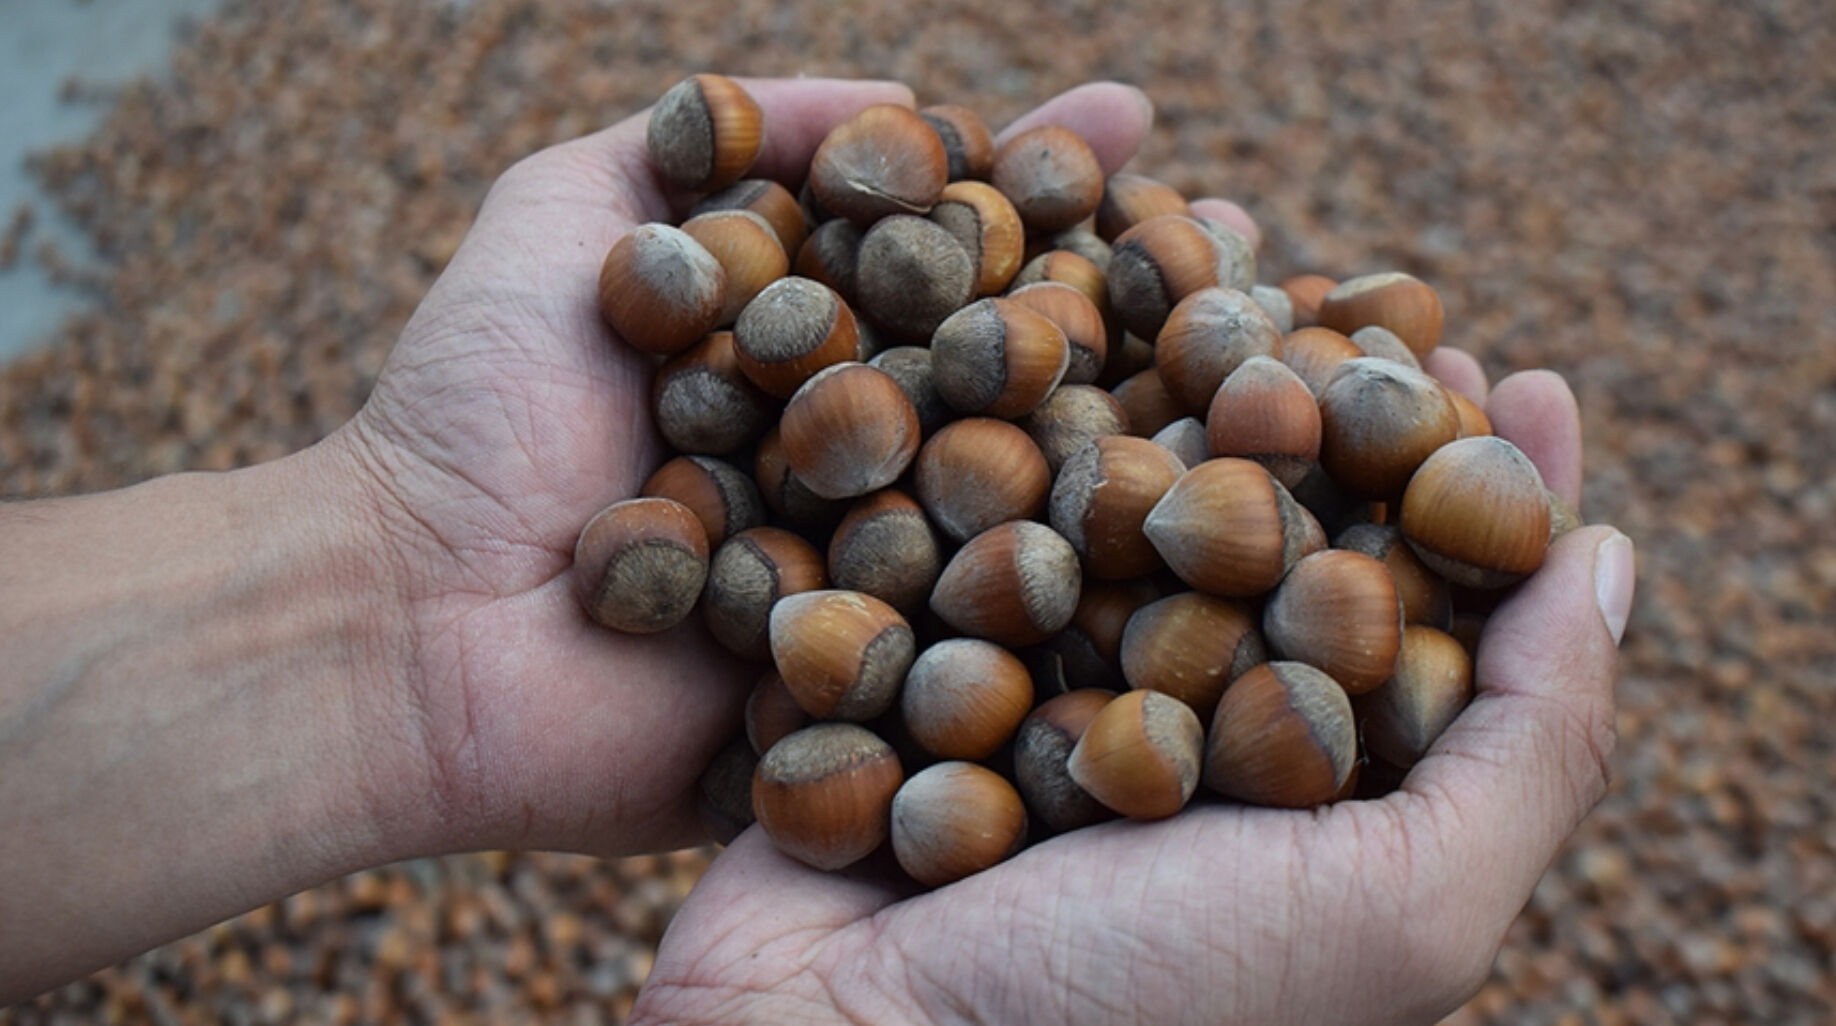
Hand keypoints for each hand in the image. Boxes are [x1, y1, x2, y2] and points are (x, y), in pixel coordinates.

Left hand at [332, 79, 1247, 857]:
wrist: (409, 624)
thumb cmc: (476, 412)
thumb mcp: (571, 217)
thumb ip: (713, 136)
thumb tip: (906, 88)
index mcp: (808, 358)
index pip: (954, 259)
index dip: (1040, 196)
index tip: (1137, 133)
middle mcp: (862, 467)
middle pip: (1024, 378)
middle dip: (1136, 311)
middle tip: (1249, 248)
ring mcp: (878, 590)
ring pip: (1043, 515)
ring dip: (1160, 449)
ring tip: (1274, 373)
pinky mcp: (879, 713)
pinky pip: (1000, 662)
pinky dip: (1107, 613)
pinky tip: (1225, 554)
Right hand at [626, 366, 1634, 1025]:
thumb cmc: (1140, 1009)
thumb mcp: (1401, 907)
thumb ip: (1528, 744)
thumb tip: (1614, 555)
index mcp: (1314, 798)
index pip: (1420, 614)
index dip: (1476, 493)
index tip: (1508, 373)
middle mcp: (1182, 734)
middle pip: (1277, 537)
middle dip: (1333, 412)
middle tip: (1368, 296)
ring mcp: (1040, 687)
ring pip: (1128, 503)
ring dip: (1178, 382)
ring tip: (1226, 256)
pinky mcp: (913, 655)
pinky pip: (977, 513)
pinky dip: (1017, 417)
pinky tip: (1059, 319)